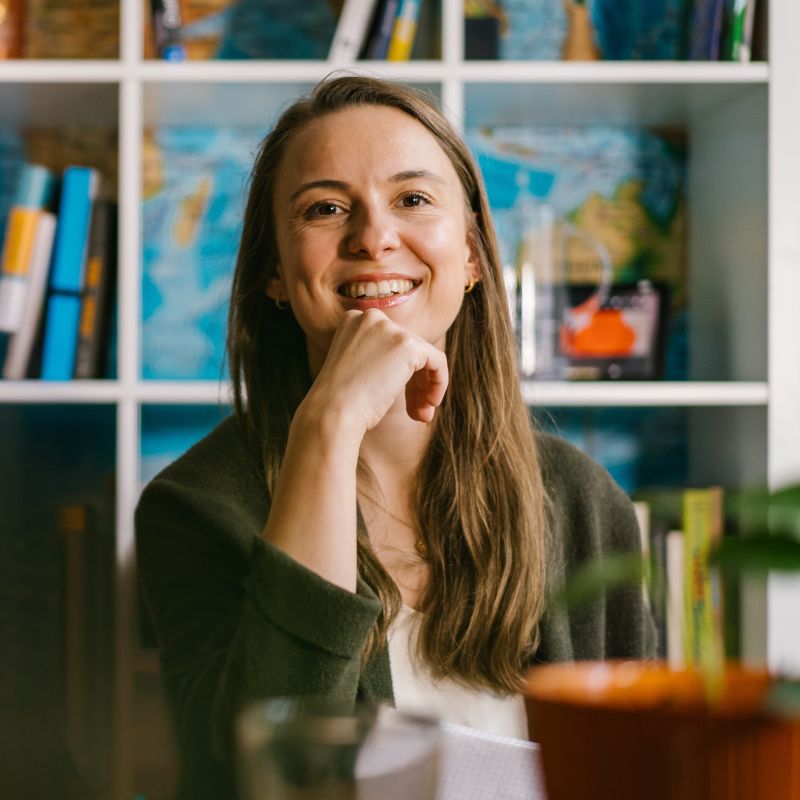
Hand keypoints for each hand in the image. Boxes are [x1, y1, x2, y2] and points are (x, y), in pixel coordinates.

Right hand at [304, 309, 448, 435]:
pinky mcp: (408, 344)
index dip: (399, 374)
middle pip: (408, 349)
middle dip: (415, 384)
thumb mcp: (356, 369)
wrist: (332, 412)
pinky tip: (430, 404)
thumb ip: (381, 358)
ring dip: (425, 388)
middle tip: (416, 414)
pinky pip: (437, 361)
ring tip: (422, 416)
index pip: (390, 343)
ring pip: (423, 357)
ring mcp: (390, 329)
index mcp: (354, 320)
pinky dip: (439, 382)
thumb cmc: (340, 402)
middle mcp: (371, 317)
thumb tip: (416, 366)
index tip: (399, 399)